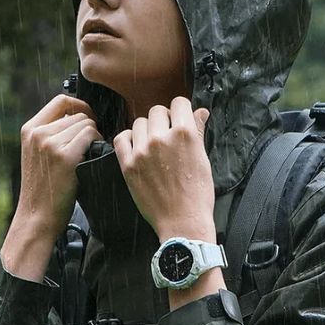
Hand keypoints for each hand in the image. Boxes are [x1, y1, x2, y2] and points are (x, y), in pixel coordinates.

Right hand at [0, 94, 102, 281]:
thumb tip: (80, 116)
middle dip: (90, 128)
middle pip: (78, 114)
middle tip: (91, 147)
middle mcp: (38, 133)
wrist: (37, 216)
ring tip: (89, 155)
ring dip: (95, 138)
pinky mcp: (64, 156)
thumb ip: (51, 133)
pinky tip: (92, 159)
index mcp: (30, 129)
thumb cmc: (44, 188)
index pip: (61, 100)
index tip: (89, 119)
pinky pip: (92, 136)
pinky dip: (98, 145)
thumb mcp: (38, 154)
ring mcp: (50, 143)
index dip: (80, 106)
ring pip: (87, 124)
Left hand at [113, 97, 214, 242]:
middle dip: (164, 120)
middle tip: (167, 135)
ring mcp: (142, 151)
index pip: (179, 103)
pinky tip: (137, 147)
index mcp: (184, 134)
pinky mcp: (128, 165)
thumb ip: (197, 131)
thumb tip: (200, 112)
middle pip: (157, 111)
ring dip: (147, 130)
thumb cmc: (197, 194)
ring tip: (153, 145)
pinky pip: (121, 138)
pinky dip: (128, 139)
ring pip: (139, 123)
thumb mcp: (203, 159)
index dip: (181, 110)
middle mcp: (161, 139)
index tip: (180, 119)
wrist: (183, 222)